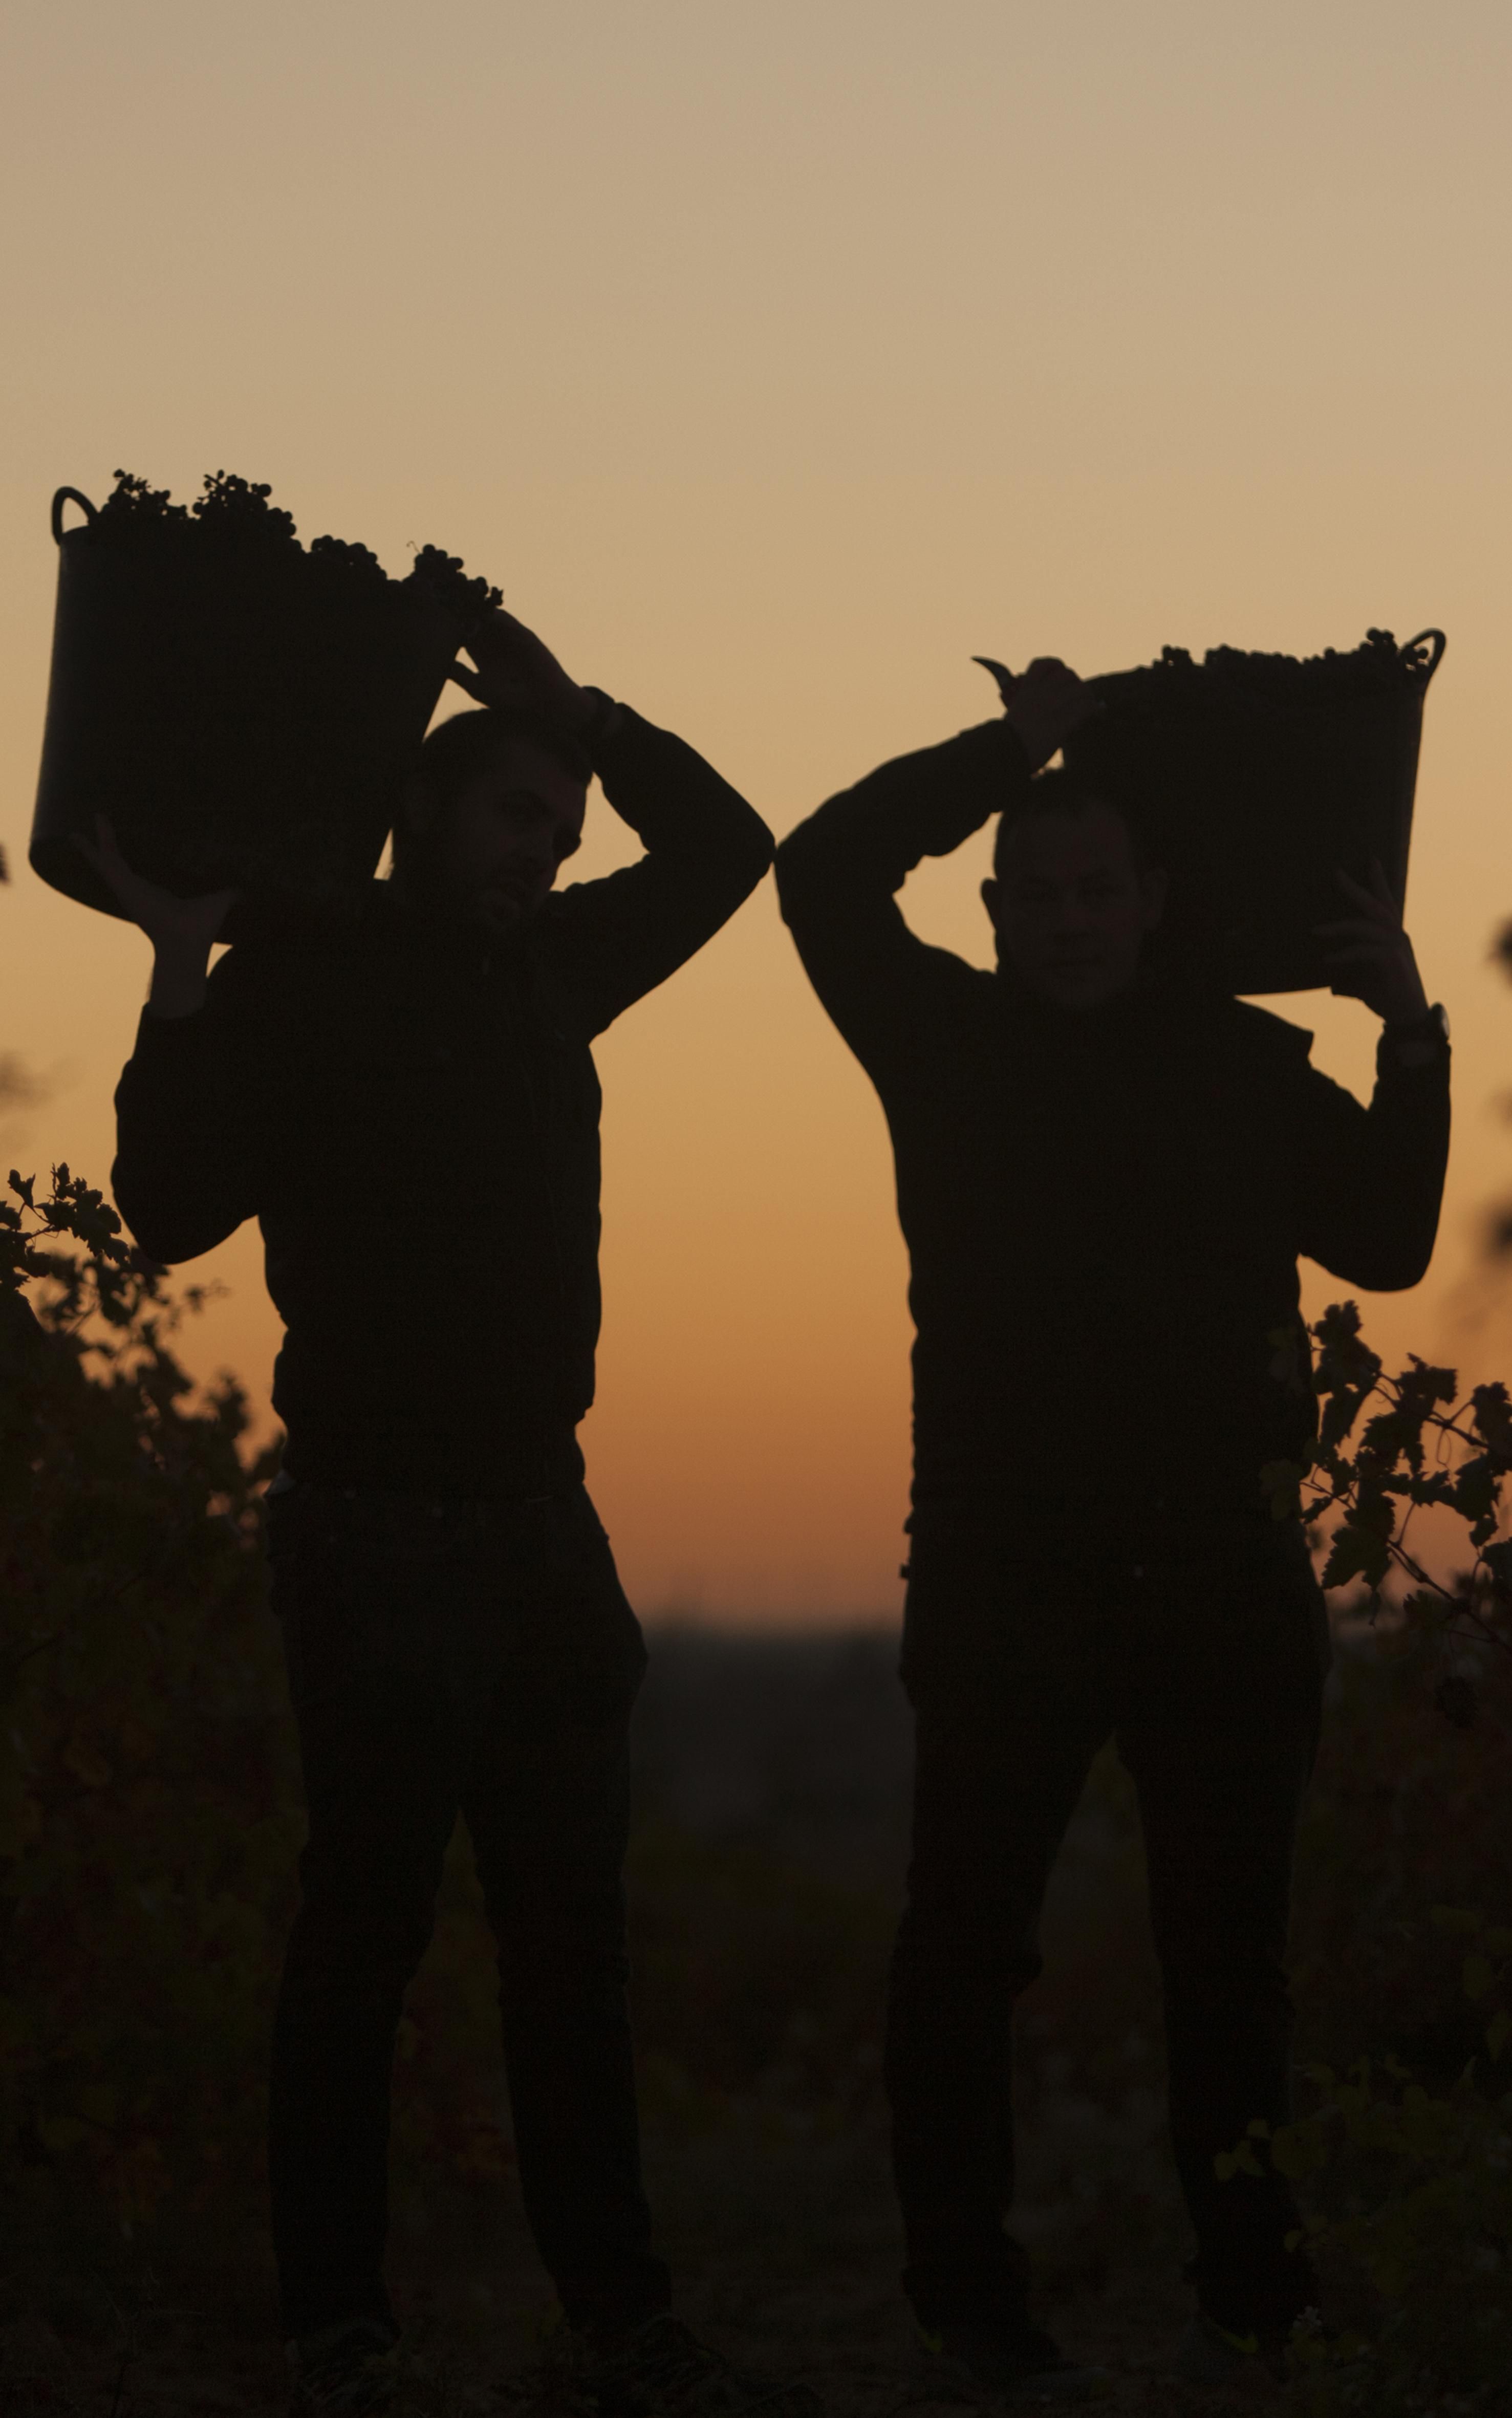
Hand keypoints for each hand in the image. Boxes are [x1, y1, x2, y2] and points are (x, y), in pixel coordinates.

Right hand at [73, 817, 236, 1017]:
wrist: (187, 945)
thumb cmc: (200, 929)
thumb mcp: (219, 901)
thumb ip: (232, 892)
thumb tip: (252, 886)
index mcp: (156, 894)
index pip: (142, 872)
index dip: (138, 856)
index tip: (136, 840)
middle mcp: (138, 891)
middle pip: (120, 862)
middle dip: (110, 844)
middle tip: (102, 822)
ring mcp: (128, 889)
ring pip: (107, 860)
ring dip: (97, 842)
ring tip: (85, 824)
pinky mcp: (122, 887)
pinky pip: (103, 864)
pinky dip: (90, 850)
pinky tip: (75, 836)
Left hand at [448, 607, 591, 734]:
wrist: (543, 703)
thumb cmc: (510, 700)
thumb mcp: (477, 687)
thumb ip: (459, 674)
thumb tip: (435, 663)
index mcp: (477, 649)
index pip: (457, 628)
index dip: (444, 621)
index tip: (426, 613)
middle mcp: (491, 637)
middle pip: (470, 615)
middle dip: (456, 606)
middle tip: (436, 595)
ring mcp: (507, 633)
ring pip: (486, 613)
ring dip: (472, 604)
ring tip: (454, 596)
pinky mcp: (522, 633)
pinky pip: (505, 619)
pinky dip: (492, 613)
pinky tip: (478, 609)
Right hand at [1001, 657, 1097, 773]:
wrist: (1006, 753)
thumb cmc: (1008, 738)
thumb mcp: (1015, 712)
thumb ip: (1029, 704)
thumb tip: (1044, 707)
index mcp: (1028, 689)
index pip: (1046, 664)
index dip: (1057, 666)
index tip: (1060, 675)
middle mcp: (1041, 693)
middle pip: (1068, 674)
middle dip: (1075, 683)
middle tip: (1077, 696)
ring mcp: (1052, 706)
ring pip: (1081, 688)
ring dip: (1087, 697)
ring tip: (1088, 706)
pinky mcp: (1062, 722)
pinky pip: (1085, 707)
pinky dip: (1093, 710)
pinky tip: (1094, 715)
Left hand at [1315, 862, 1429, 1026]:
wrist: (1406, 1016)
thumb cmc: (1385, 996)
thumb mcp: (1363, 981)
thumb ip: (1349, 975)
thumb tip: (1332, 984)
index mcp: (1392, 935)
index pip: (1385, 903)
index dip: (1379, 882)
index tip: (1371, 860)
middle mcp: (1397, 936)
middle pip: (1376, 905)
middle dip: (1356, 888)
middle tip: (1336, 873)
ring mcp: (1397, 947)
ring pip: (1367, 926)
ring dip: (1339, 927)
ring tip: (1314, 931)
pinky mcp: (1393, 962)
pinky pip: (1366, 951)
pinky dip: (1346, 954)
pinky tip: (1328, 961)